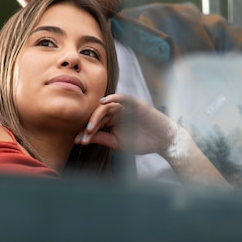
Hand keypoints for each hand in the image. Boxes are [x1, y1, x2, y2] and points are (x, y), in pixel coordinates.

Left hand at [76, 93, 228, 185]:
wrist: (164, 142)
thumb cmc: (143, 142)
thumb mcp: (118, 143)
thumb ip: (102, 138)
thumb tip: (83, 138)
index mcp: (112, 121)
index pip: (96, 123)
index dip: (87, 131)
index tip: (78, 140)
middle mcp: (117, 112)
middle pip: (99, 114)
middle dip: (90, 124)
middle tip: (84, 134)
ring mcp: (126, 107)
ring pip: (107, 106)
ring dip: (97, 116)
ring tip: (90, 126)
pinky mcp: (135, 104)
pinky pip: (122, 97)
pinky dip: (112, 97)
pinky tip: (103, 102)